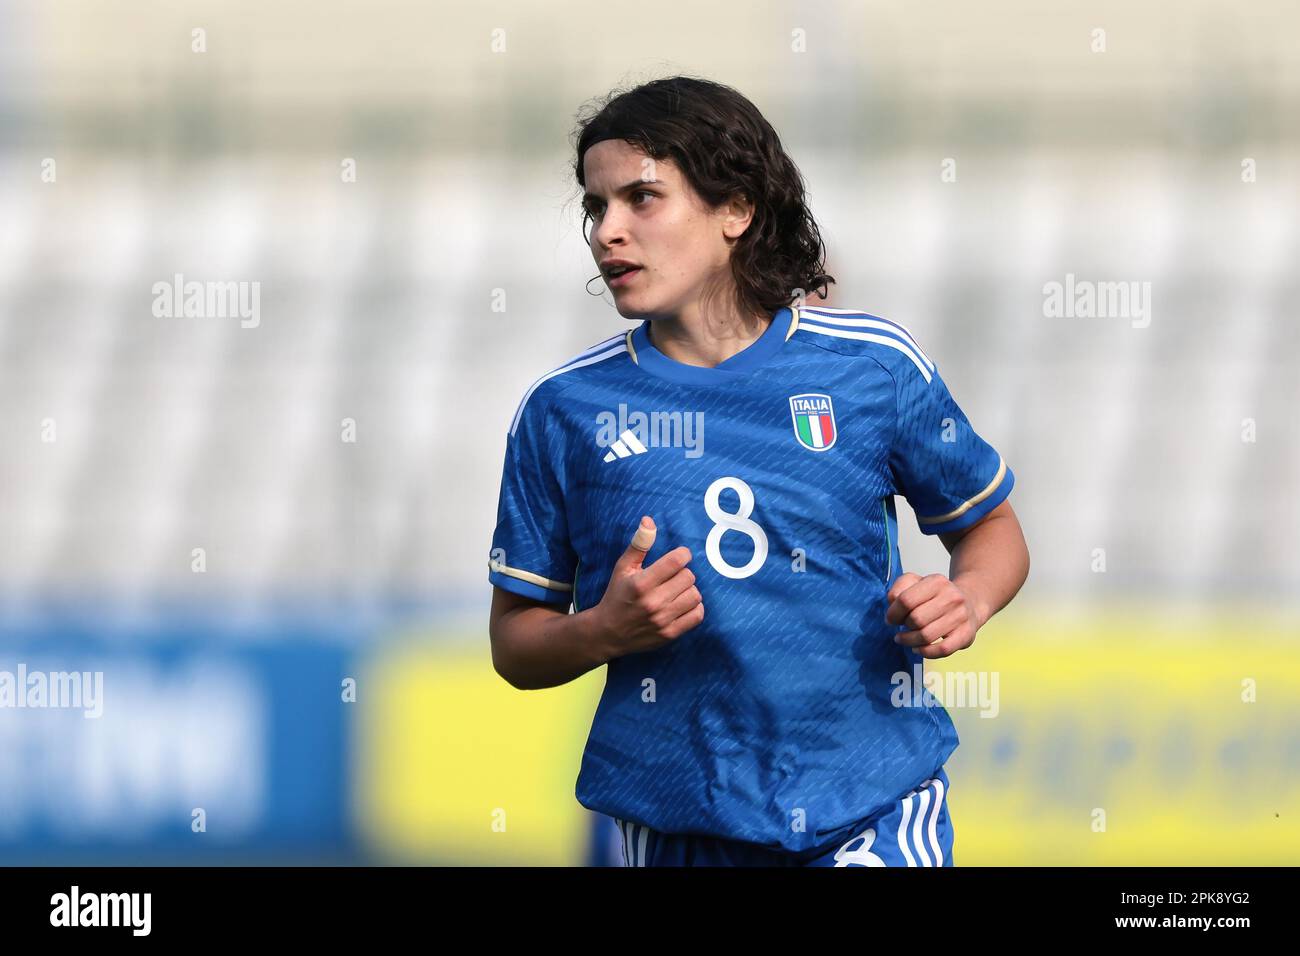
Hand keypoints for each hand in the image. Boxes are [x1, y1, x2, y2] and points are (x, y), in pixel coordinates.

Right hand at [589, 516, 703, 658]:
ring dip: (688, 590)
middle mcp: (653, 602)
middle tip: (672, 577)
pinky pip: (697, 615)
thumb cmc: (616, 595)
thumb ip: (639, 544)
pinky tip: (682, 604)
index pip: (676, 561)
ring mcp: (663, 620)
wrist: (608, 633)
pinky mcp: (670, 634)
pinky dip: (694, 608)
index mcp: (641, 583)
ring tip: (676, 591)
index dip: (682, 555)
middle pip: (689, 577)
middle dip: (683, 573)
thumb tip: (649, 520)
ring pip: (695, 595)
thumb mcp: (622, 567)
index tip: (678, 557)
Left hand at [884, 572, 982, 658]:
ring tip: (905, 639)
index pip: (906, 600)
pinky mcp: (967, 634)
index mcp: (937, 582)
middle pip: (916, 619)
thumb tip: (892, 609)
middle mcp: (952, 597)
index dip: (893, 613)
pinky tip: (918, 648)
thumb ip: (898, 589)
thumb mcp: (916, 582)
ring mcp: (961, 616)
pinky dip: (926, 652)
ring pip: (927, 636)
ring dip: (910, 641)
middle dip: (904, 627)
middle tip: (902, 627)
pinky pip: (943, 649)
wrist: (970, 602)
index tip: (891, 619)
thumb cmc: (936, 595)